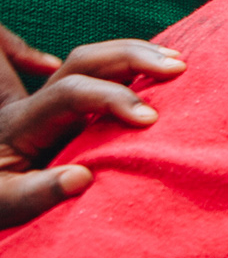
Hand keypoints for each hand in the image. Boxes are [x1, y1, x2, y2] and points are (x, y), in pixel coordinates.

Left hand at [0, 38, 185, 227]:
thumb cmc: (1, 196)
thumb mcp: (8, 203)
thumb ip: (37, 193)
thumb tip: (81, 177)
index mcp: (25, 123)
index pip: (71, 92)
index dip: (112, 98)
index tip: (150, 120)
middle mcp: (41, 102)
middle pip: (84, 60)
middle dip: (131, 57)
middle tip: (177, 67)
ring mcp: (56, 101)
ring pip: (94, 60)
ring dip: (136, 53)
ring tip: (179, 62)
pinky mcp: (72, 108)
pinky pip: (102, 75)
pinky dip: (134, 67)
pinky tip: (161, 73)